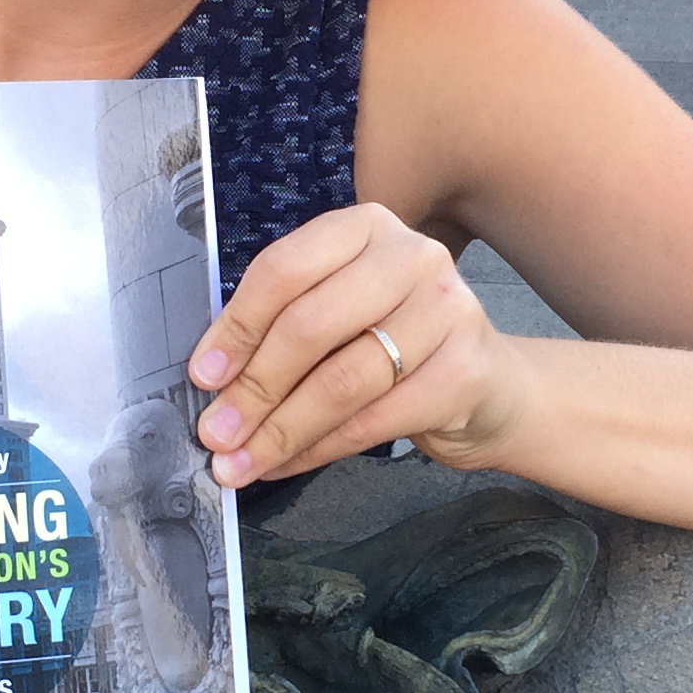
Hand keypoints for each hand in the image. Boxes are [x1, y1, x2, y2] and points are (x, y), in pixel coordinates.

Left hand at [188, 205, 516, 486]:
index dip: (237, 327)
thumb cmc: (395, 345)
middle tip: (216, 434)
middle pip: (310, 325)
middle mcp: (411, 256)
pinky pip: (373, 420)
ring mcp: (447, 310)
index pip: (285, 270)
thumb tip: (212, 382)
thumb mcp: (341, 313)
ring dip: (281, 429)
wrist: (489, 387)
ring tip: (241, 463)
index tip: (203, 376)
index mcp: (365, 227)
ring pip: (341, 380)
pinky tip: (286, 465)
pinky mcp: (466, 370)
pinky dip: (319, 449)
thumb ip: (283, 327)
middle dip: (254, 388)